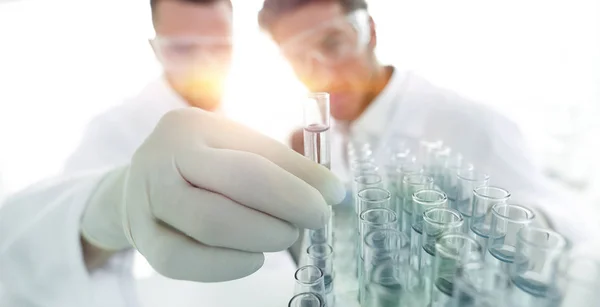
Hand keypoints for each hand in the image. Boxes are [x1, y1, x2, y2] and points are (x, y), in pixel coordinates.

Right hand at [80, 108, 344, 281]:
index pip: (256, 155)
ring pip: (210, 225)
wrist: (136, 186)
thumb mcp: (233, 148)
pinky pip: (182, 261)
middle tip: (314, 219)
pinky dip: (226, 266)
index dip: (302, 180)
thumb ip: (280, 164)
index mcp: (190, 127)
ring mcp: (145, 199)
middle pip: (235, 186)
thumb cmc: (200, 166)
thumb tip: (332, 192)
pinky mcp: (141, 238)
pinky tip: (252, 259)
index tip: (334, 195)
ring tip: (285, 236)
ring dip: (262, 236)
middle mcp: (162, 157)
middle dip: (288, 206)